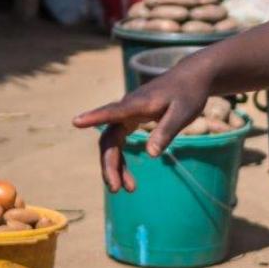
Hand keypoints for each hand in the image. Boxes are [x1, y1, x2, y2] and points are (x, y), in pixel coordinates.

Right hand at [72, 59, 211, 192]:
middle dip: (110, 163)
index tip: (77, 121)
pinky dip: (123, 159)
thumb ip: (166, 131)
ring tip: (127, 189)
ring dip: (116, 166)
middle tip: (116, 188)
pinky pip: (119, 142)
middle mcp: (127, 109)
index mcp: (138, 104)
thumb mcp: (183, 113)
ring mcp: (127, 114)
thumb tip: (150, 155)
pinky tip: (128, 178)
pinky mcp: (131, 119)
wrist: (191, 78)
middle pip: (109, 138)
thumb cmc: (188, 94)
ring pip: (112, 143)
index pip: (113, 111)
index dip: (95, 117)